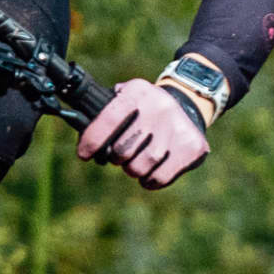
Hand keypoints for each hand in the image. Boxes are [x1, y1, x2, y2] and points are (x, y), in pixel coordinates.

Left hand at [78, 80, 209, 188]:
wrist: (188, 104)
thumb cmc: (145, 108)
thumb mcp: (126, 98)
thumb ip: (103, 113)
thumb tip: (81, 136)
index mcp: (138, 92)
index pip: (109, 119)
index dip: (92, 140)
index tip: (84, 154)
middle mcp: (160, 107)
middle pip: (123, 150)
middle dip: (116, 157)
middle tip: (120, 155)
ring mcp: (178, 128)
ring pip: (140, 167)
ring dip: (133, 170)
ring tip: (136, 161)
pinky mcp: (192, 147)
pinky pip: (159, 178)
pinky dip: (149, 181)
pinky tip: (150, 171)